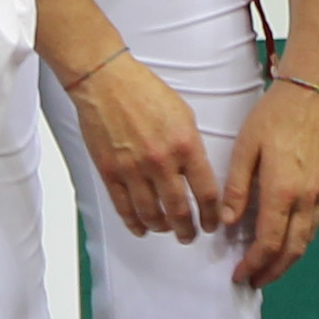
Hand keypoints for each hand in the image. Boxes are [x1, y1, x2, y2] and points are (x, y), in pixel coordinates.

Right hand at [67, 51, 220, 240]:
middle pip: (179, 210)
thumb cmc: (145, 91)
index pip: (206, 192)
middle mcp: (161, 162)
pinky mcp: (110, 172)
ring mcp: (133, 170)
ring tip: (168, 230)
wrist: (105, 82)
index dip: (212, 215)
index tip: (213, 224)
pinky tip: (142, 229)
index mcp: (185, 145)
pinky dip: (134, 223)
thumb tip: (197, 174)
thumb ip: (192, 146)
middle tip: (190, 236)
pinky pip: (124, 207)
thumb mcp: (183, 114)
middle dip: (188, 229)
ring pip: (151, 214)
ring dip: (162, 228)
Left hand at [224, 76, 318, 287]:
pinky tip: (285, 244)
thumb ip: (236, 189)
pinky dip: (298, 243)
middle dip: (272, 272)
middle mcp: (306, 199)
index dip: (254, 264)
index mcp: (282, 191)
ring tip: (267, 270)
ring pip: (306, 242)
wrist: (311, 94)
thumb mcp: (245, 149)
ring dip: (287, 262)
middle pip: (292, 251)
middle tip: (253, 281)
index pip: (268, 243)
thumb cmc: (273, 117)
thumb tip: (228, 224)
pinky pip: (313, 226)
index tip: (239, 275)